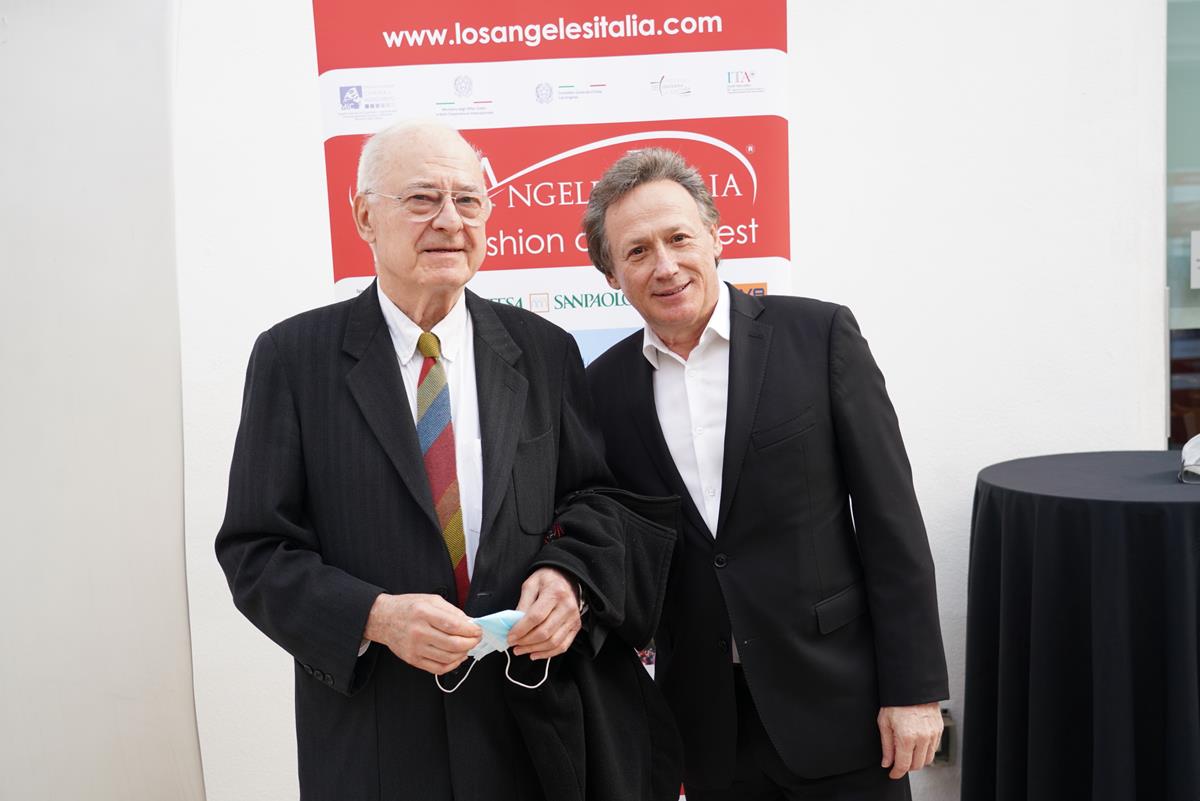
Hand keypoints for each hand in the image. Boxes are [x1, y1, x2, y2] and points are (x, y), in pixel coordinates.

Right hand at [364, 593, 480, 674]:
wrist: (383, 618)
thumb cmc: (407, 607)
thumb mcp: (430, 600)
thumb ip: (451, 611)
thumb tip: (469, 623)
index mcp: (423, 613)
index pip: (453, 625)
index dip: (470, 630)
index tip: (478, 630)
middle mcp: (418, 631)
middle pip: (453, 644)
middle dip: (471, 643)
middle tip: (476, 639)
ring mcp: (415, 648)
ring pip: (447, 658)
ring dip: (463, 654)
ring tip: (467, 647)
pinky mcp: (412, 659)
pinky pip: (437, 668)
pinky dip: (452, 665)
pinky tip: (457, 658)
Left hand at [507, 567, 580, 659]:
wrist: (566, 577)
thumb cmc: (547, 580)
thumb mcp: (531, 584)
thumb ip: (523, 603)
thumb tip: (514, 624)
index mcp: (555, 593)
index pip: (536, 617)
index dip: (521, 629)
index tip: (510, 636)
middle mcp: (567, 607)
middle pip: (544, 632)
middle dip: (525, 642)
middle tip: (513, 644)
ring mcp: (573, 619)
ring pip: (553, 642)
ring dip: (534, 649)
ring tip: (520, 649)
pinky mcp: (576, 627)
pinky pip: (562, 646)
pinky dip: (547, 654)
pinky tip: (535, 653)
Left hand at [878, 702, 942, 778]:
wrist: (912, 686)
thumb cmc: (896, 701)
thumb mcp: (884, 722)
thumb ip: (886, 746)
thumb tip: (886, 762)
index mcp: (906, 737)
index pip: (903, 765)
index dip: (896, 773)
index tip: (892, 774)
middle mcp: (922, 738)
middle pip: (917, 765)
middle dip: (906, 767)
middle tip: (898, 761)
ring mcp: (933, 734)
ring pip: (927, 759)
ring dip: (917, 760)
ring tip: (907, 752)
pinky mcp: (939, 730)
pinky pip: (934, 748)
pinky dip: (925, 751)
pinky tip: (917, 744)